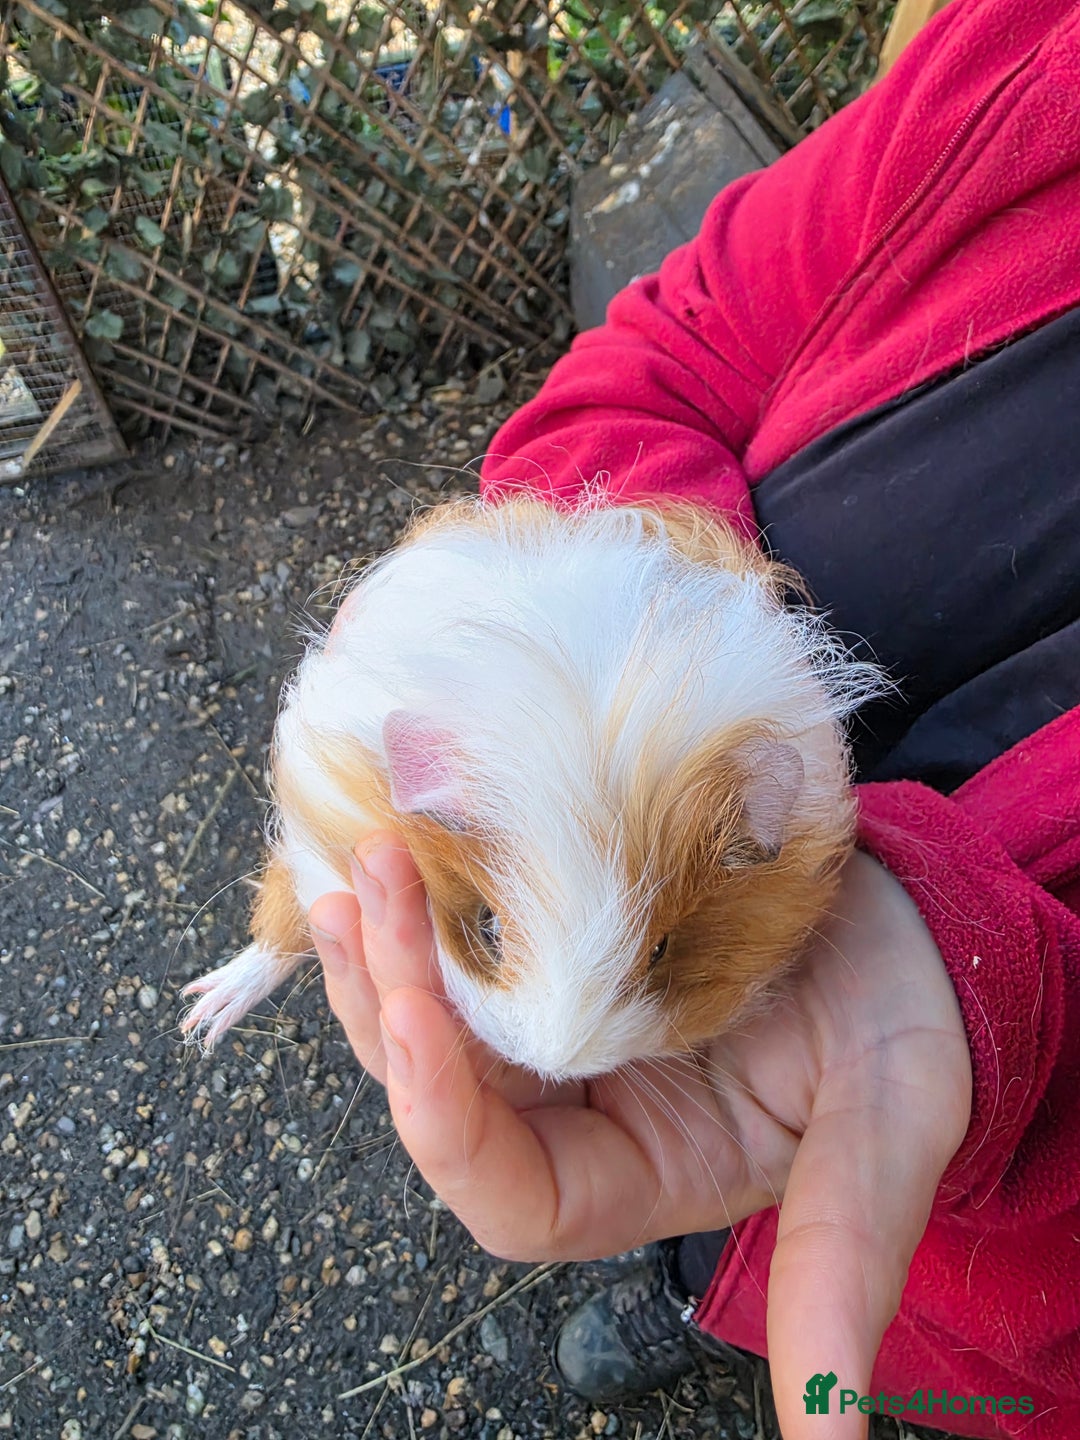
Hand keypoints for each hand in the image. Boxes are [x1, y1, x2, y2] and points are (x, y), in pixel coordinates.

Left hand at [310, 839, 970, 1439]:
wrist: (909, 917)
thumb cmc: (904, 1029)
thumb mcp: (883, 1138)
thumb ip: (842, 1269)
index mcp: (642, 1176)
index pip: (508, 1195)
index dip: (443, 1124)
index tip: (414, 1015)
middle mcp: (580, 1110)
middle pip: (444, 1092)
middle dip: (391, 1001)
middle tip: (367, 896)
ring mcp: (561, 1027)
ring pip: (437, 1014)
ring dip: (386, 946)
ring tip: (361, 865)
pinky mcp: (562, 949)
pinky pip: (470, 939)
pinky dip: (428, 901)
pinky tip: (394, 843)